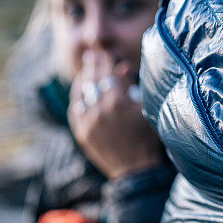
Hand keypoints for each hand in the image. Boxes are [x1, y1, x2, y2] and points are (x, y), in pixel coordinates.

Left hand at [68, 50, 164, 179]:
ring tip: (85, 69)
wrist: (136, 170)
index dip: (106, 61)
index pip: (107, 73)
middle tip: (91, 54)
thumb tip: (122, 67)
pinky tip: (80, 91)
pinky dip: (77, 98)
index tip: (105, 52)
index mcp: (117, 102)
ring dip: (83, 79)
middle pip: (92, 79)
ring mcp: (87, 122)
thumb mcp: (145, 109)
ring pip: (80, 93)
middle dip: (92, 65)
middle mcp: (99, 110)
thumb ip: (133, 87)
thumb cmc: (147, 138)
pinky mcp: (81, 133)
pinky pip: (75, 109)